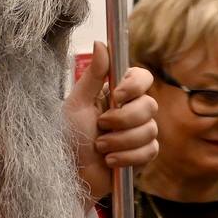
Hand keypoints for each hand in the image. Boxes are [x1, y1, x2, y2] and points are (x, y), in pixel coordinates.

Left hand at [65, 42, 158, 203]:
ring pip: (150, 130)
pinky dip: (128, 157)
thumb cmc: (67, 137)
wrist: (69, 175)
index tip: (118, 94)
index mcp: (116, 93)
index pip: (142, 77)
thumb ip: (93, 75)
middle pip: (149, 105)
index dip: (136, 85)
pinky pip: (150, 151)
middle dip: (123, 120)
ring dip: (121, 142)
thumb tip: (101, 42)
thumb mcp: (76, 104)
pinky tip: (110, 161)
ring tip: (100, 148)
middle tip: (100, 128)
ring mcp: (138, 132)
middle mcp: (130, 110)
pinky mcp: (142, 154)